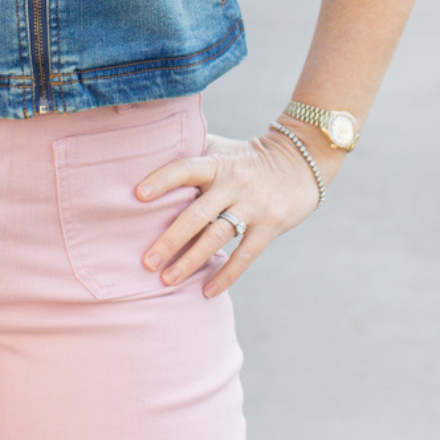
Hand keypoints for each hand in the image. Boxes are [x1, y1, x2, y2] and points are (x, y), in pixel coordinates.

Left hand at [136, 128, 336, 297]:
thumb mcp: (221, 148)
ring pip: (216, 238)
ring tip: (168, 280)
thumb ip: (192, 154)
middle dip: (169, 240)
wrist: (302, 160)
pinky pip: (245, 255)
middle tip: (147, 262)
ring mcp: (253, 205)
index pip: (184, 169)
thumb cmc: (247, 157)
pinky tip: (207, 291)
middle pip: (196, 214)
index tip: (138, 196)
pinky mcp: (270, 225)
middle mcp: (233, 183)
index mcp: (216, 163)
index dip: (161, 180)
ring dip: (191, 261)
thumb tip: (148, 157)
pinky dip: (226, 275)